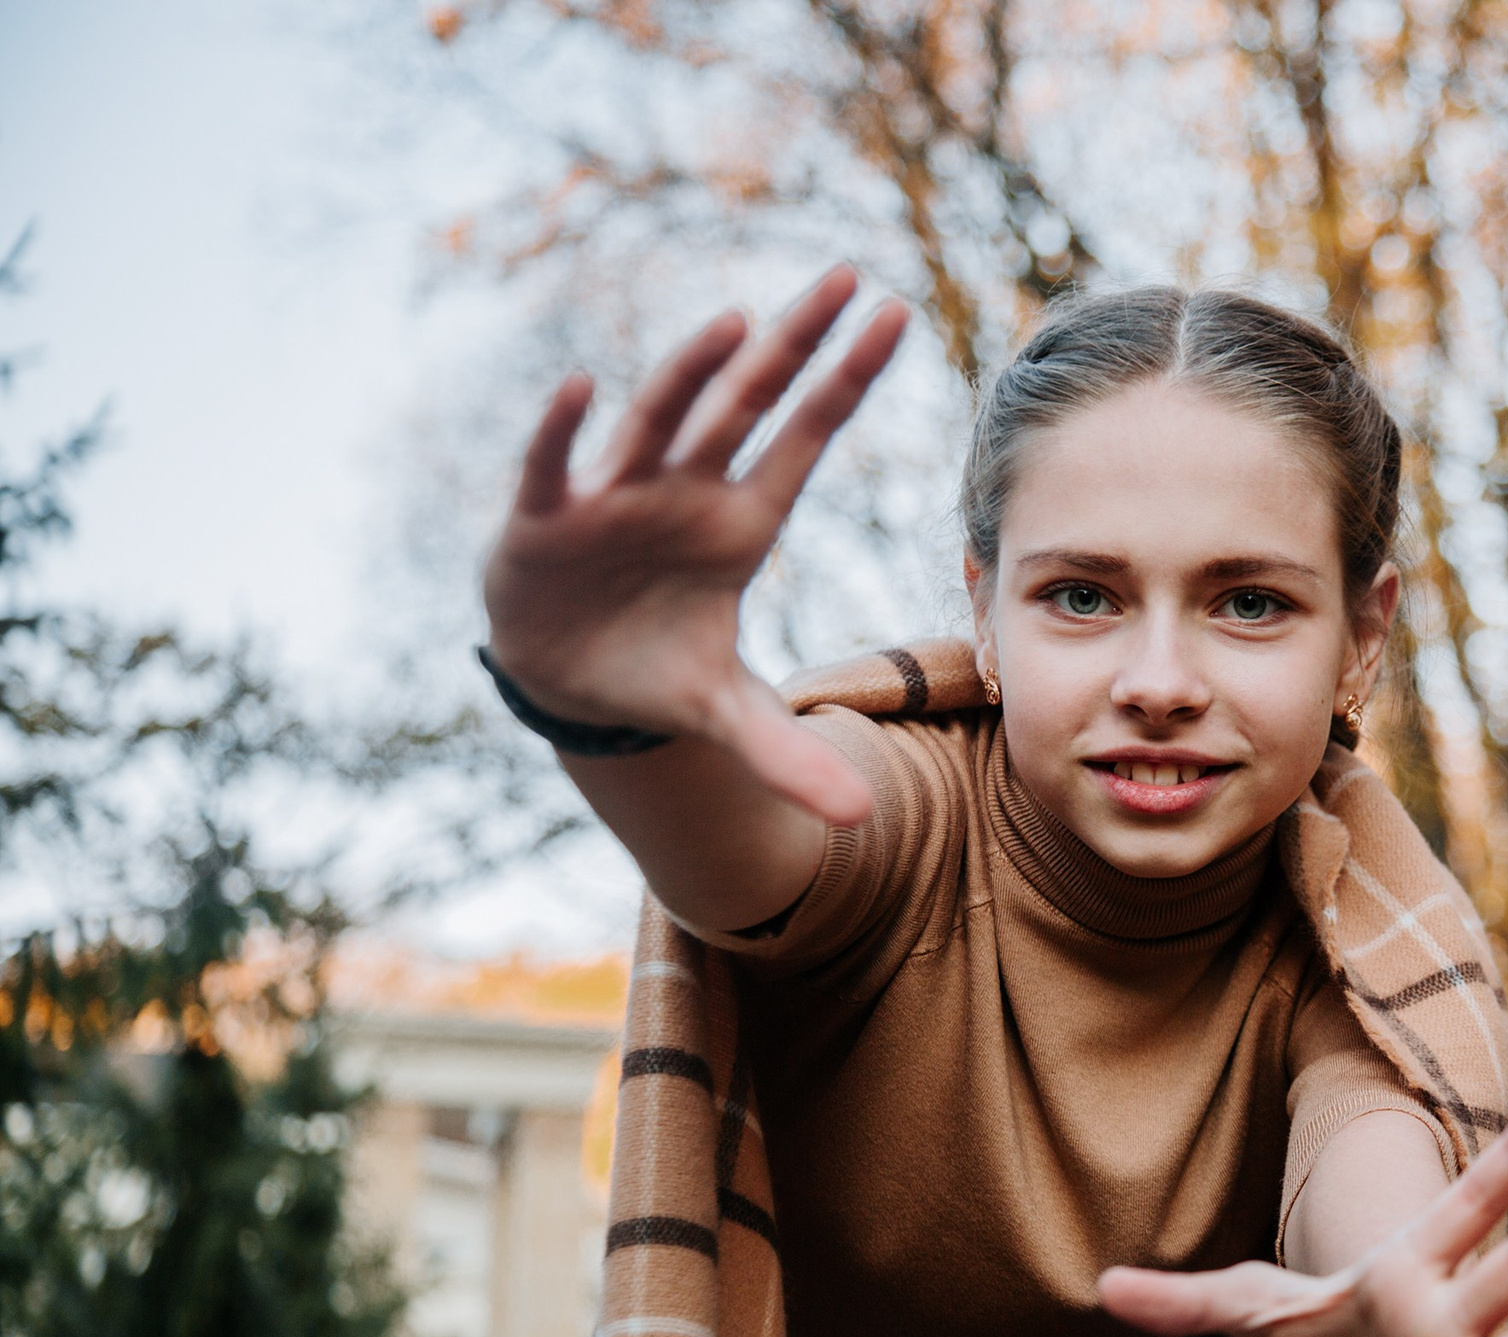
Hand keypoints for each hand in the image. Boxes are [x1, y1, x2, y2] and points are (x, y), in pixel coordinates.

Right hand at [481, 266, 908, 822]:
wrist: (568, 677)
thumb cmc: (658, 666)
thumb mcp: (728, 716)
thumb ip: (789, 758)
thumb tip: (860, 825)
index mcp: (742, 523)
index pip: (807, 438)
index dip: (848, 382)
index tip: (897, 316)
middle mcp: (687, 492)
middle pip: (748, 405)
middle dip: (794, 344)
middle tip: (848, 277)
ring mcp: (618, 498)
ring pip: (660, 423)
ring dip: (693, 376)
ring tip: (737, 325)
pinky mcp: (548, 522)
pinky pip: (557, 469)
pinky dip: (566, 434)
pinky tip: (581, 387)